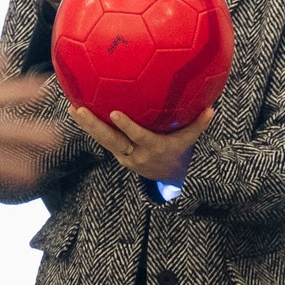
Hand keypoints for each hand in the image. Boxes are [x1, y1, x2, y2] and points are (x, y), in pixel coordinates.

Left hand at [68, 102, 214, 184]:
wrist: (167, 175)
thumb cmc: (179, 150)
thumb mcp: (189, 140)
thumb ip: (198, 125)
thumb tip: (211, 109)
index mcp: (153, 148)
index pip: (138, 137)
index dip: (127, 127)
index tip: (115, 113)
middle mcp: (135, 154)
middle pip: (112, 140)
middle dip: (95, 126)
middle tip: (80, 111)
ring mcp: (123, 156)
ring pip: (103, 141)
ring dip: (86, 126)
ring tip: (72, 108)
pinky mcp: (117, 154)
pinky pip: (102, 140)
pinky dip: (90, 128)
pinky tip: (77, 110)